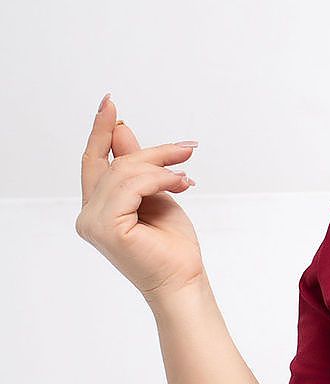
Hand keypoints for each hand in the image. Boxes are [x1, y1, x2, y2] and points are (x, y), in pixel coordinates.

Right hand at [76, 93, 203, 304]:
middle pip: (115, 163)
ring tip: (187, 177)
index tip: (110, 103)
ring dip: (162, 167)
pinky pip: (133, 185)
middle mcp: (88, 215)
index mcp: (97, 208)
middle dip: (153, 152)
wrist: (184, 280)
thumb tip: (121, 130)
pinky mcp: (107, 227)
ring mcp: (93, 223)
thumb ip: (136, 167)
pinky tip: (181, 184)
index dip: (100, 131)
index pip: (93, 161)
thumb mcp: (155, 194)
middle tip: (186, 149)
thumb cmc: (171, 246)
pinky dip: (160, 179)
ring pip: (125, 172)